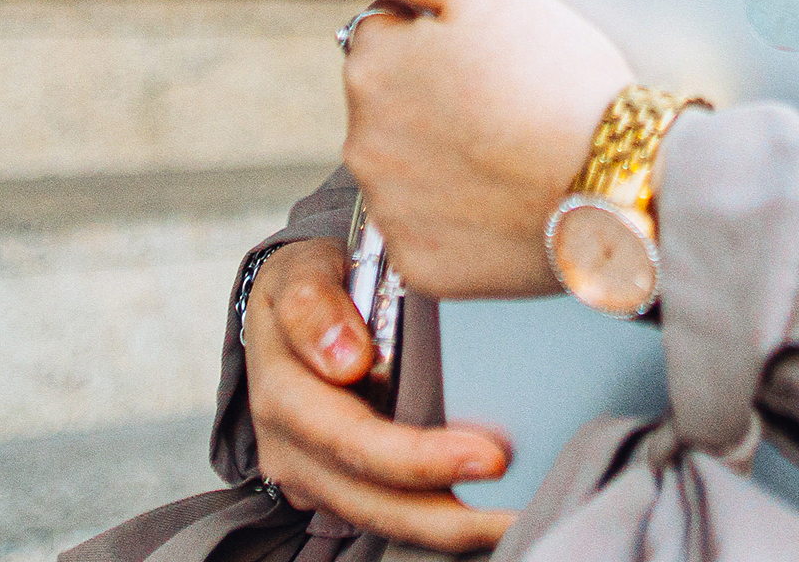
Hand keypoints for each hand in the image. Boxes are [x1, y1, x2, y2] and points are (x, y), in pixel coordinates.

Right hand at [245, 239, 516, 550]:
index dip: (418, 458)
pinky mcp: (336, 489)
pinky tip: (491, 514)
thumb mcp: (301, 270)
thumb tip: (346, 358)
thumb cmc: (309, 284)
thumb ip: (313, 304)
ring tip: (514, 519)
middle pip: (371, 500)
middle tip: (515, 509)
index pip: (352, 440)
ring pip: (382, 520)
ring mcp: (312, 477)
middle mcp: (291, 450)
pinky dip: (440, 520)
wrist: (294, 305)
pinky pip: (390, 515)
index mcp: (283, 395)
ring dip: (451, 527)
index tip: (491, 456)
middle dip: (447, 514)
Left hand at [327, 0, 632, 298]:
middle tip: (511, 102)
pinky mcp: (420, 265)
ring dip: (445, 158)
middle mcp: (362, 143)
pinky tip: (507, 201)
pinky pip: (429, 231)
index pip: (387, 35)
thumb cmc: (560, 79)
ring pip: (409, 168)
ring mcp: (389, 210)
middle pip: (393, 104)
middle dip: (437, 98)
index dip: (443, 36)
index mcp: (370, 67)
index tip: (493, 54)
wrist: (616, 186)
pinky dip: (460, 219)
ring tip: (515, 153)